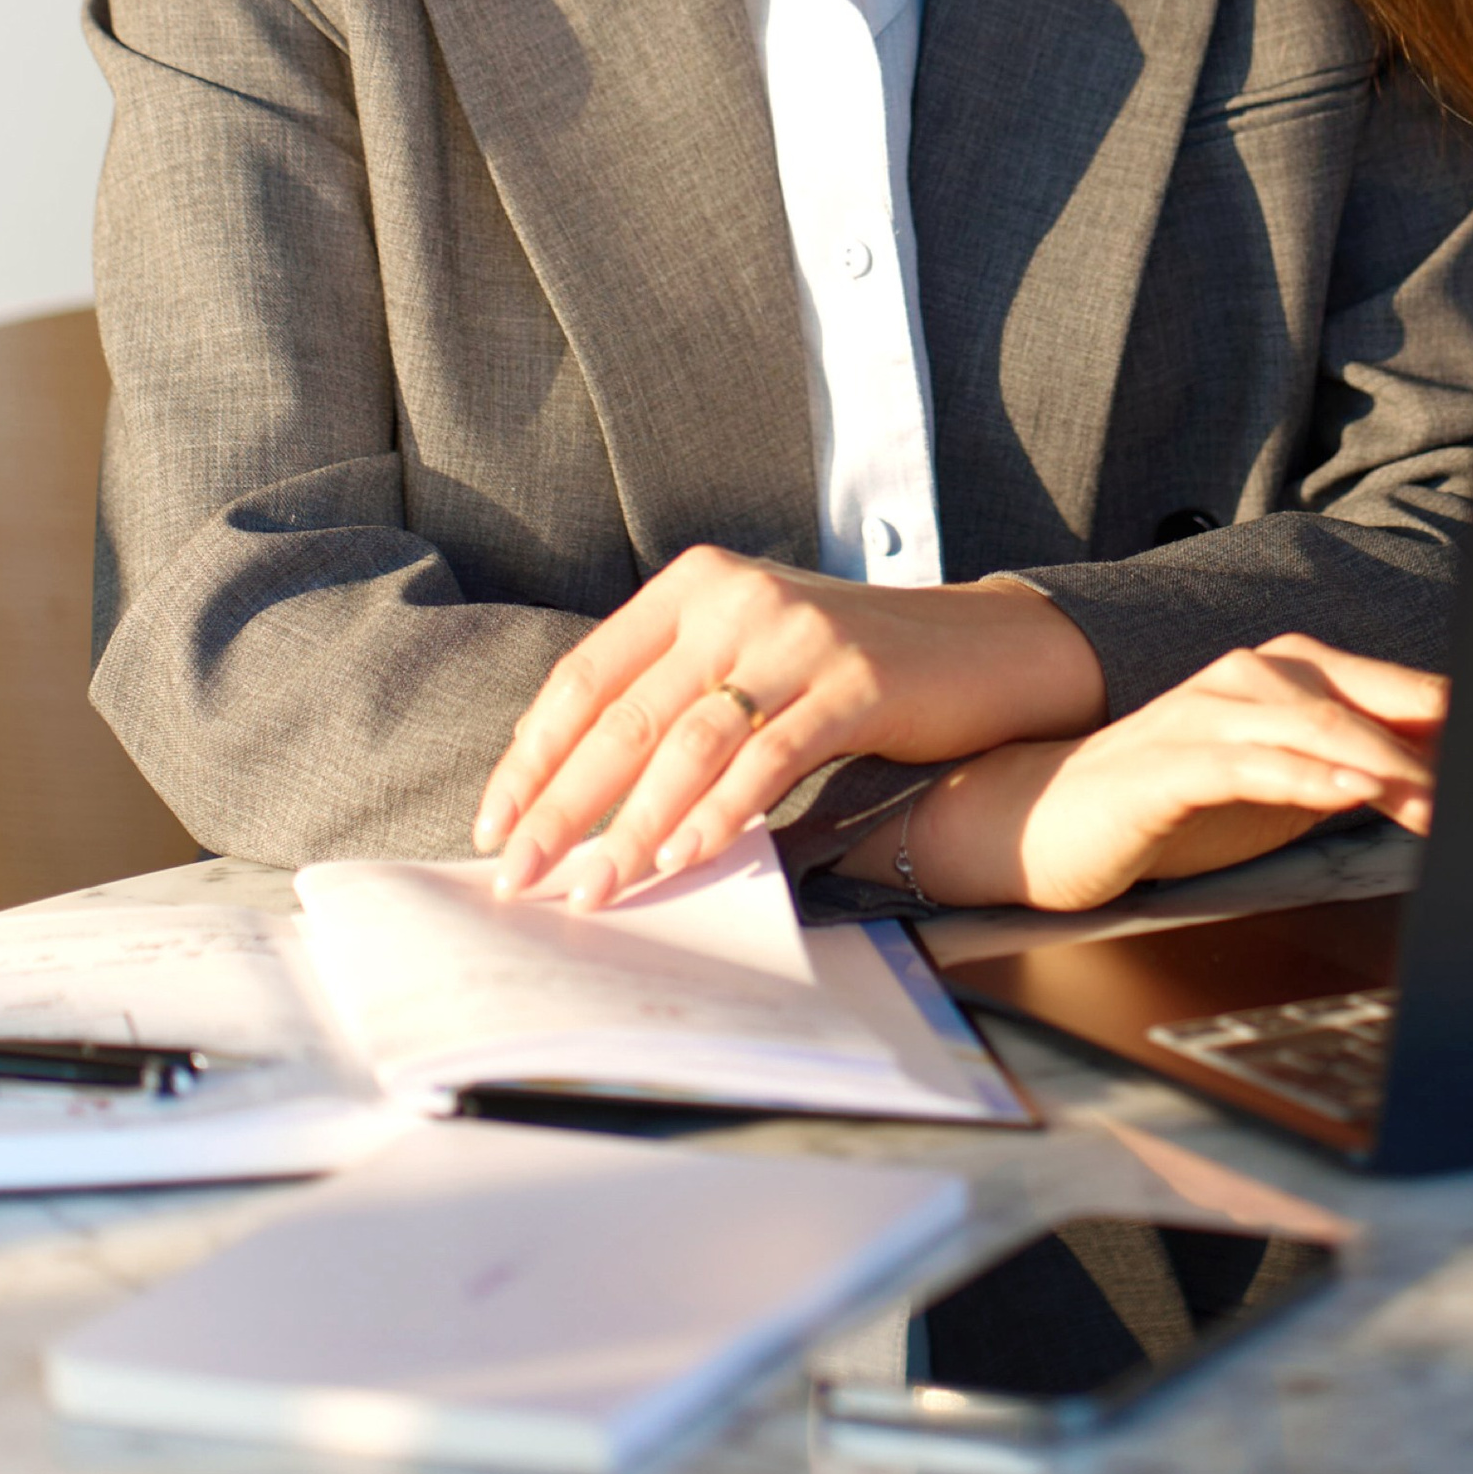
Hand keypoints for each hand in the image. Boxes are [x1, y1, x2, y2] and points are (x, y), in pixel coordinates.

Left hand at [472, 550, 1105, 905]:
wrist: (976, 645)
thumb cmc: (843, 665)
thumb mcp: (746, 652)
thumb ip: (671, 692)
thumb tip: (570, 793)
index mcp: (693, 584)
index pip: (585, 674)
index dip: (533, 754)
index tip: (496, 822)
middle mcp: (737, 598)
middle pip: (625, 715)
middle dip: (563, 805)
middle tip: (522, 875)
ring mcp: (798, 635)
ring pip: (689, 742)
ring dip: (632, 826)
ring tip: (597, 888)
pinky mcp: (856, 680)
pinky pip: (769, 757)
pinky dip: (720, 813)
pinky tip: (684, 857)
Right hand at [856, 637, 1444, 913]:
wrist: (1044, 820)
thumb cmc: (1172, 807)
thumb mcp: (1282, 790)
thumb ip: (1355, 774)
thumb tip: (1445, 782)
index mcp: (1287, 677)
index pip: (1392, 691)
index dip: (1454, 721)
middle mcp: (1252, 676)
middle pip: (1366, 698)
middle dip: (1435, 738)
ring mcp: (1208, 711)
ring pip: (1315, 723)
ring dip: (1384, 762)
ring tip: (1437, 800)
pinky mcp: (1170, 760)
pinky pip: (1251, 761)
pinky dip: (1307, 774)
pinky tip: (1351, 791)